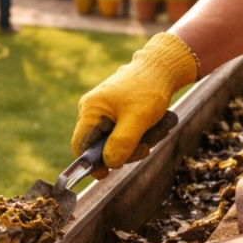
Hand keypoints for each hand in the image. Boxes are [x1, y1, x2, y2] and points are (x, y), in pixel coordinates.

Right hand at [72, 33, 198, 176]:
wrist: (162, 68)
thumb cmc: (148, 90)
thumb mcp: (137, 119)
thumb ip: (121, 143)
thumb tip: (109, 164)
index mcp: (91, 110)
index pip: (80, 145)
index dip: (91, 163)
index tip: (106, 174)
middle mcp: (92, 110)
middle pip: (99, 146)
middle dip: (122, 152)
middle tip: (145, 147)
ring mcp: (103, 110)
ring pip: (113, 141)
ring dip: (133, 144)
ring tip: (152, 134)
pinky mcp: (115, 111)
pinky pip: (121, 133)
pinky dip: (136, 136)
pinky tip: (150, 129)